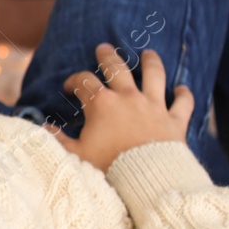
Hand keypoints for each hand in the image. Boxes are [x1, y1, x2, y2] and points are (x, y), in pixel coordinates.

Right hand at [50, 44, 193, 172]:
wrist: (146, 180)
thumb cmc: (109, 167)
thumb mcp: (77, 155)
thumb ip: (59, 140)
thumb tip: (44, 128)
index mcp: (101, 104)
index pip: (83, 82)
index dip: (73, 81)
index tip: (68, 87)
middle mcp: (128, 98)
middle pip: (117, 68)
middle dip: (108, 56)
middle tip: (104, 48)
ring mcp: (154, 107)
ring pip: (154, 75)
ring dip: (151, 62)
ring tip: (148, 53)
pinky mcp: (175, 120)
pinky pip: (183, 103)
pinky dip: (184, 95)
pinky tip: (183, 88)